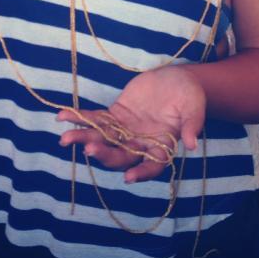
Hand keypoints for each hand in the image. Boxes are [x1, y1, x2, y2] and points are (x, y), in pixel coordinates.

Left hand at [58, 65, 205, 182]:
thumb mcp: (195, 108)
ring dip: (84, 139)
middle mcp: (140, 145)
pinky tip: (62, 117)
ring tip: (64, 139)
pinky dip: (80, 119)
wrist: (177, 79)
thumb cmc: (190, 96)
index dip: (141, 173)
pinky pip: (95, 120)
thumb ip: (192, 125)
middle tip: (88, 150)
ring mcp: (125, 132)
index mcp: (162, 148)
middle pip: (120, 156)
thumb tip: (191, 145)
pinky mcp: (115, 116)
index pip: (152, 166)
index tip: (129, 178)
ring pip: (102, 140)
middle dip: (104, 155)